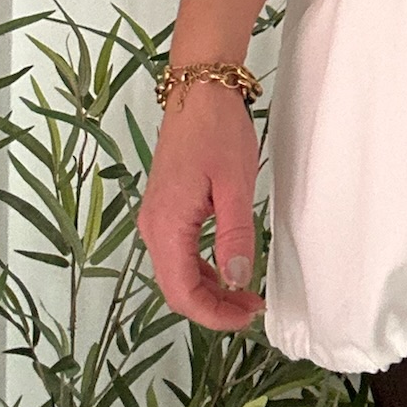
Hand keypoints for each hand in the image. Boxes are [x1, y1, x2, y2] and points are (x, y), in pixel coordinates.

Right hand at [136, 82, 264, 329]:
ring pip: (177, 272)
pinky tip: (227, 267)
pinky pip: (179, 251)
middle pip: (176, 288)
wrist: (199, 89)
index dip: (214, 315)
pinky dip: (202, 267)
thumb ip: (235, 236)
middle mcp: (153, 226)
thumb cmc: (217, 132)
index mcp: (166, 226)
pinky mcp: (166, 206)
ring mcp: (157, 216)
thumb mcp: (235, 185)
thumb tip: (237, 281)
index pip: (182, 293)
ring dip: (210, 289)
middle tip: (252, 308)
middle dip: (214, 306)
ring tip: (246, 293)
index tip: (246, 317)